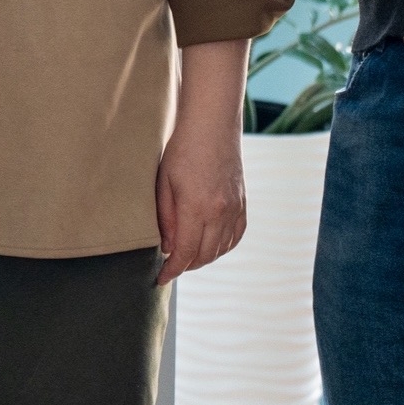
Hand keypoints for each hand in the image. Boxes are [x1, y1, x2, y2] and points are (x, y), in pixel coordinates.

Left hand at [156, 36, 249, 284]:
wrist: (212, 125)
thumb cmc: (181, 149)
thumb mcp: (164, 183)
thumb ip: (166, 219)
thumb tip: (168, 248)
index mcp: (198, 208)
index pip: (186, 253)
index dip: (172, 270)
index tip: (160, 279)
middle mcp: (221, 213)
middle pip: (205, 256)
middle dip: (186, 266)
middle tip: (170, 268)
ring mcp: (235, 209)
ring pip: (221, 249)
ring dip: (203, 258)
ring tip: (186, 258)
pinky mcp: (242, 203)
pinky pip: (235, 236)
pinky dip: (222, 247)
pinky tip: (210, 246)